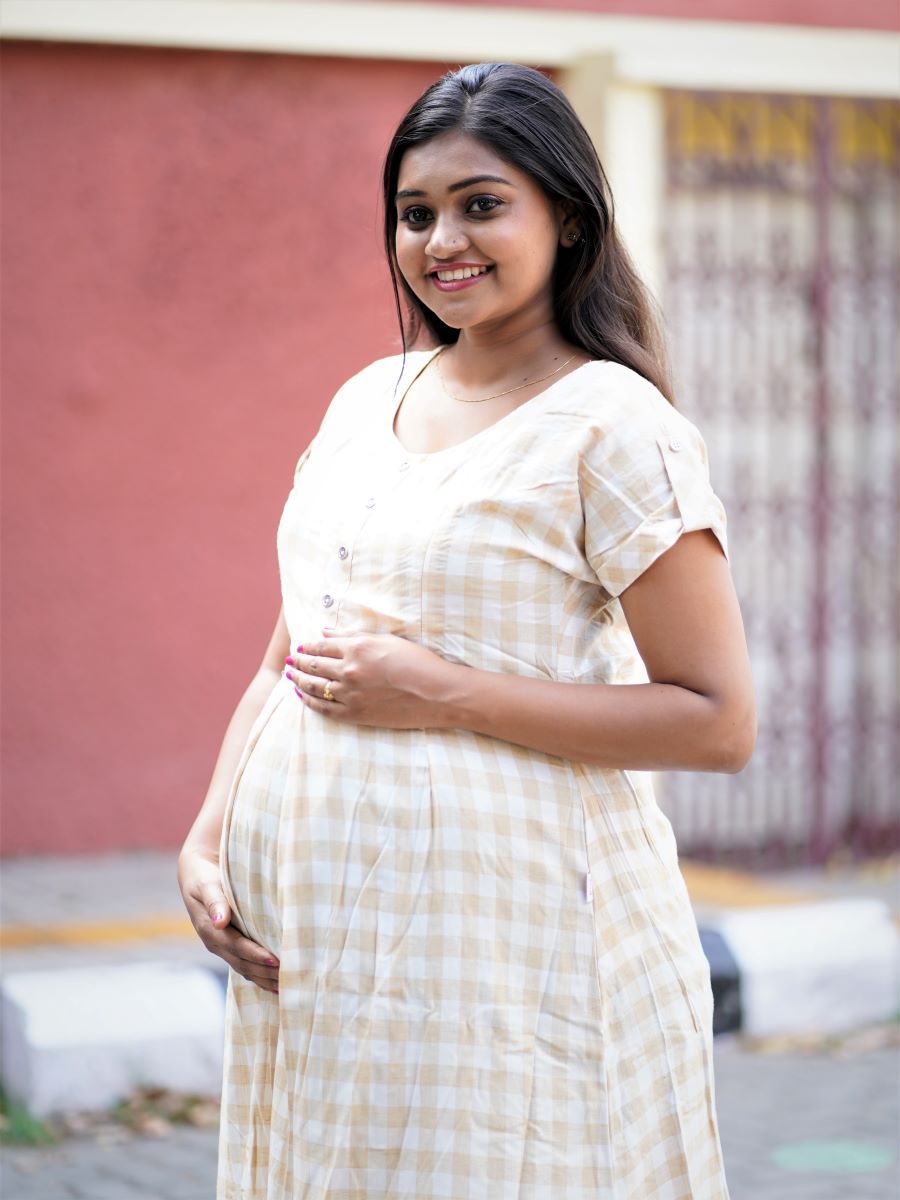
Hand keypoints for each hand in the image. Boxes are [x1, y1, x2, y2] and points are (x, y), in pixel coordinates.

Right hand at [177, 846, 279, 993]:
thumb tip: (220, 922)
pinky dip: (261, 976)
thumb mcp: (206, 885)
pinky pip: (245, 965)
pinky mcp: (230, 946)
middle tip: (290, 976)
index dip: (256, 955)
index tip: (276, 960)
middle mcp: (216, 943)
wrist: (196, 875)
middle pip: (243, 964)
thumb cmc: (204, 877)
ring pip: (245, 969)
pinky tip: (276, 983)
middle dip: (265, 972)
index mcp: (209, 930)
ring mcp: (222, 947)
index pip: (237, 947)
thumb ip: (215, 901)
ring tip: (288, 986)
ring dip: (265, 979)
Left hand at [284, 629, 455, 727]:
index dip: (308, 646)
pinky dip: (309, 701)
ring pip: (314, 687)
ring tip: (292, 675)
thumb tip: (326, 632)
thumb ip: (352, 636)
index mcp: (357, 649)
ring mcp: (350, 695)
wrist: (436, 694)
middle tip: (291, 660)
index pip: (322, 646)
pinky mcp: (355, 715)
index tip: (301, 646)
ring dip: (299, 680)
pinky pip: (324, 709)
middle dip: (299, 662)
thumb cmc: (417, 662)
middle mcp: (349, 671)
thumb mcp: (386, 640)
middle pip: (313, 665)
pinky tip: (302, 696)